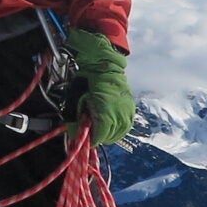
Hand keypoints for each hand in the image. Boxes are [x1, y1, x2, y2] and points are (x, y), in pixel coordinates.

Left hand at [65, 28, 135, 146]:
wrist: (104, 67)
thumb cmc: (88, 82)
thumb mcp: (78, 100)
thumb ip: (78, 120)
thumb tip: (75, 135)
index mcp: (106, 113)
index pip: (101, 136)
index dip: (93, 140)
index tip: (88, 140)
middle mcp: (119, 114)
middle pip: (110, 136)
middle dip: (100, 136)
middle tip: (93, 133)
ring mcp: (127, 111)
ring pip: (120, 132)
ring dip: (110, 134)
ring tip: (102, 131)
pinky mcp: (131, 107)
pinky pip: (127, 125)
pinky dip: (119, 128)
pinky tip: (113, 126)